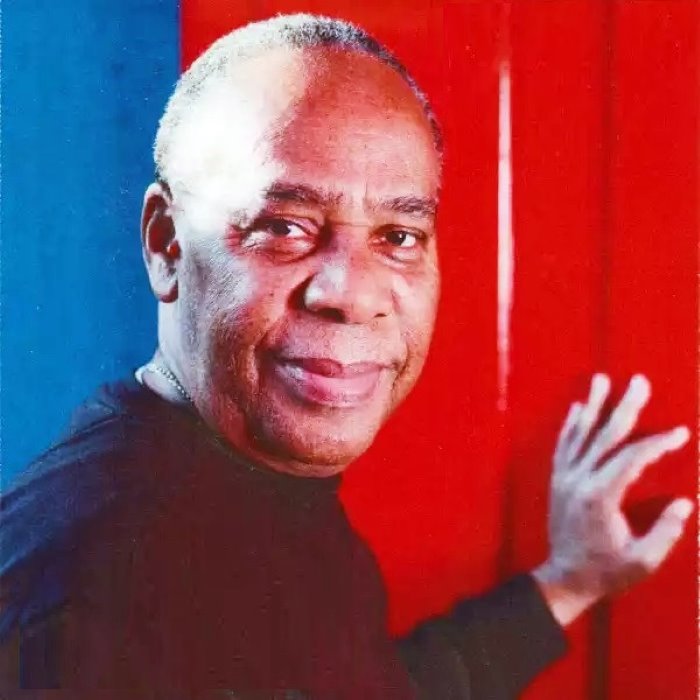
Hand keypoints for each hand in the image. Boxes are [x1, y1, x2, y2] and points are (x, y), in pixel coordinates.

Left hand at [532, 373, 692, 626]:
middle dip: (625, 406)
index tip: (680, 433)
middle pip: (604, 435)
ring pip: (579, 434)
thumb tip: (684, 503)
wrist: (564, 578)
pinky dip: (570, 425)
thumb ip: (665, 531)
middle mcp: (578, 480)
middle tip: (638, 381)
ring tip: (600, 379)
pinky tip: (576, 408)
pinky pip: (563, 445)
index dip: (658, 443)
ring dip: (592, 405)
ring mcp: (564, 478)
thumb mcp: (643, 560)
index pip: (632, 458)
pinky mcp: (556, 480)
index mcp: (600, 496)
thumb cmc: (606, 571)